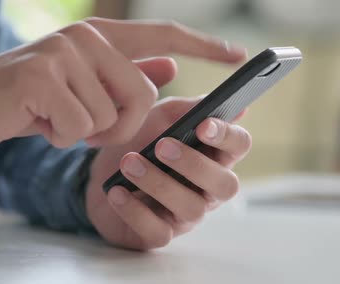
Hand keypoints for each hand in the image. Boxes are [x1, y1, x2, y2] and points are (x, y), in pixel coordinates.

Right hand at [0, 18, 245, 147]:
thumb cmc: (37, 100)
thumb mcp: (87, 87)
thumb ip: (129, 76)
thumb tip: (172, 70)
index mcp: (102, 35)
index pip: (165, 34)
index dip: (205, 46)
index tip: (239, 56)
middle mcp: (87, 36)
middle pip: (143, 96)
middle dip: (120, 127)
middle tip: (85, 126)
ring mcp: (64, 51)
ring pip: (110, 116)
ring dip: (85, 133)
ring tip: (55, 117)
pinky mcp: (43, 75)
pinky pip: (80, 128)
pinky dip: (61, 138)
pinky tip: (39, 122)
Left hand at [85, 97, 251, 249]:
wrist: (100, 171)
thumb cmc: (140, 140)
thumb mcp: (161, 116)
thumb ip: (189, 108)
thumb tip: (227, 104)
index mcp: (215, 155)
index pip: (239, 145)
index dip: (226, 137)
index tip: (203, 125)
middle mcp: (208, 188)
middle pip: (225, 185)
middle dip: (195, 165)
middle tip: (162, 145)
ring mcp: (186, 215)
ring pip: (191, 208)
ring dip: (159, 184)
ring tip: (129, 163)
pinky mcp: (160, 234)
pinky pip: (158, 231)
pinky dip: (135, 211)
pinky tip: (117, 191)